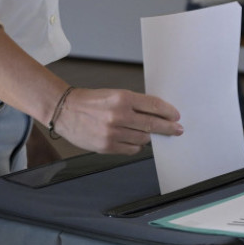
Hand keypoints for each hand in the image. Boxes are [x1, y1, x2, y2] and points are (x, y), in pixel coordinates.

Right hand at [53, 88, 181, 154]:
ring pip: (143, 139)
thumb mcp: (114, 95)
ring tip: (151, 134)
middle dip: (168, 128)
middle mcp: (118, 115)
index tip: (176, 116)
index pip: (153, 105)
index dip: (168, 112)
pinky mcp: (107, 146)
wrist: (65, 110)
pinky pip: (131, 150)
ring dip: (150, 137)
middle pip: (152, 124)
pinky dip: (137, 146)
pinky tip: (136, 141)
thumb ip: (134, 104)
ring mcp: (113, 133)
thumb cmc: (90, 101)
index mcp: (122, 98)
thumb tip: (156, 115)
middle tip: (177, 129)